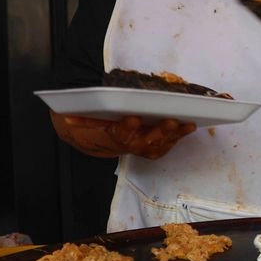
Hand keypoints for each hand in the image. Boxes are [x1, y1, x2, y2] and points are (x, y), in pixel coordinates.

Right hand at [51, 112, 195, 159]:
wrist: (108, 140)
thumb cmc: (106, 121)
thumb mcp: (95, 117)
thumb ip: (88, 115)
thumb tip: (70, 112)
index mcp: (115, 135)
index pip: (120, 133)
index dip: (127, 128)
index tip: (134, 120)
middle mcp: (132, 144)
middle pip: (147, 140)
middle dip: (160, 131)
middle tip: (171, 121)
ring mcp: (146, 148)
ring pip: (162, 142)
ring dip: (175, 134)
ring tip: (187, 123)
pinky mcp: (157, 148)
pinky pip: (170, 143)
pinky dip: (181, 135)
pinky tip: (190, 125)